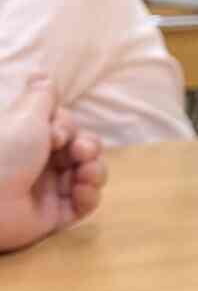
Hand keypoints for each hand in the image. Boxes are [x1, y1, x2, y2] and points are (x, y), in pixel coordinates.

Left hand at [0, 82, 106, 251]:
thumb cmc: (5, 153)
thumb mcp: (24, 115)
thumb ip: (41, 96)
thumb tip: (41, 74)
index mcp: (28, 139)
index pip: (67, 128)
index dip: (69, 128)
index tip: (55, 134)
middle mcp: (39, 163)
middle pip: (83, 150)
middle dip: (89, 148)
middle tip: (79, 153)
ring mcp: (48, 190)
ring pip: (89, 175)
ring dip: (95, 171)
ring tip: (84, 174)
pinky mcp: (55, 216)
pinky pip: (84, 204)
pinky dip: (89, 196)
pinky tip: (81, 191)